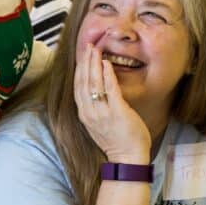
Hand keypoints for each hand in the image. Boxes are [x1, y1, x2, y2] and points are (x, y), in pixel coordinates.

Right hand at [74, 43, 151, 162]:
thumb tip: (98, 88)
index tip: (82, 55)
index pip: (78, 86)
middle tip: (88, 46)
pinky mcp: (116, 112)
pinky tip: (107, 63)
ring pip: (93, 83)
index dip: (80, 69)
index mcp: (84, 114)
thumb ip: (96, 106)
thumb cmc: (117, 140)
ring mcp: (102, 113)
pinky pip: (109, 90)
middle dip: (85, 61)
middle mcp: (89, 112)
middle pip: (83, 82)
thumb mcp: (99, 123)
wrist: (127, 158)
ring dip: (94, 64)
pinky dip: (107, 75)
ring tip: (96, 50)